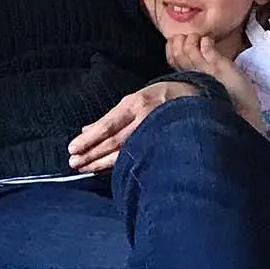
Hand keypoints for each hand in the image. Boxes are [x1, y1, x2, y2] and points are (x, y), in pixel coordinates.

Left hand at [67, 80, 197, 173]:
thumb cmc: (160, 98)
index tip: (73, 148)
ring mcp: (157, 132)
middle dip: (92, 154)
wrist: (197, 98)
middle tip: (74, 163)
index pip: (108, 125)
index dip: (90, 139)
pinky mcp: (166, 144)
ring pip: (126, 153)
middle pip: (115, 141)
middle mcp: (146, 118)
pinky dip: (122, 165)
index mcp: (136, 103)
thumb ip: (112, 116)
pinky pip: (140, 158)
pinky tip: (107, 171)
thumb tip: (86, 130)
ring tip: (85, 169)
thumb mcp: (135, 99)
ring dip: (102, 163)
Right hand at [166, 34, 261, 122]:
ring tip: (200, 38)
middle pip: (176, 53)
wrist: (242, 114)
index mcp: (187, 80)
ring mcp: (204, 70)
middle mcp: (192, 74)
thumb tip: (192, 54)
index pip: (171, 59)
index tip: (175, 40)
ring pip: (188, 49)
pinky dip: (206, 41)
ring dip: (193, 39)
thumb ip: (197, 72)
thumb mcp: (207, 85)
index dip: (171, 47)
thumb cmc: (227, 100)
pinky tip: (209, 41)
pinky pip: (206, 48)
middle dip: (179, 41)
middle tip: (188, 36)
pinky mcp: (218, 66)